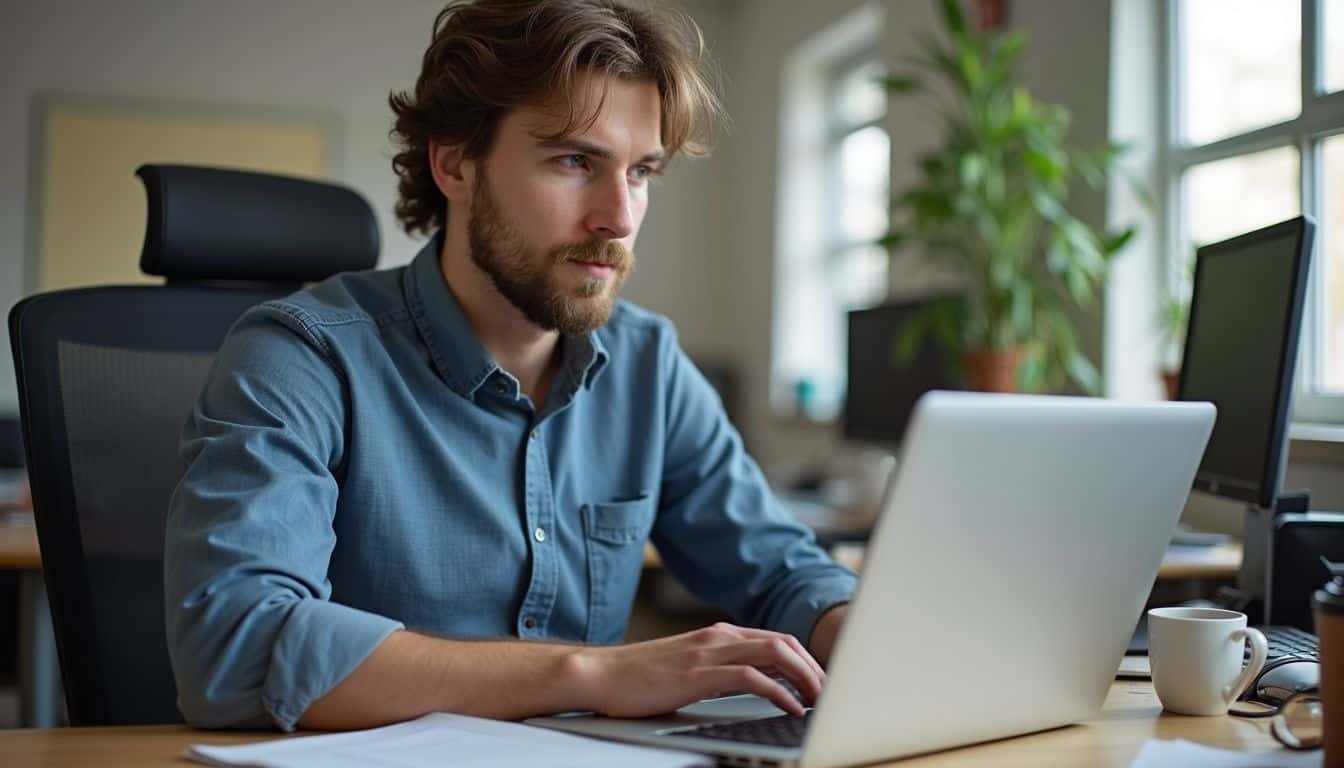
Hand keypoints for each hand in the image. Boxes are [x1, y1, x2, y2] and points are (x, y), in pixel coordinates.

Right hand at [569, 622, 825, 717]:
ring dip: (805, 676)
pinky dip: (779, 691)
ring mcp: (709, 652)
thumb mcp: (687, 670)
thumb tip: (750, 689)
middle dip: (813, 667)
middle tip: (830, 693)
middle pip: (784, 642)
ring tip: (820, 700)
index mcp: (717, 635)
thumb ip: (717, 673)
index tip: (822, 682)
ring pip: (776, 652)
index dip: (805, 659)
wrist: (599, 675)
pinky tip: (791, 708)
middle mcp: (718, 637)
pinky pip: (753, 677)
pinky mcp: (700, 673)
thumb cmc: (638, 679)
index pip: (775, 639)